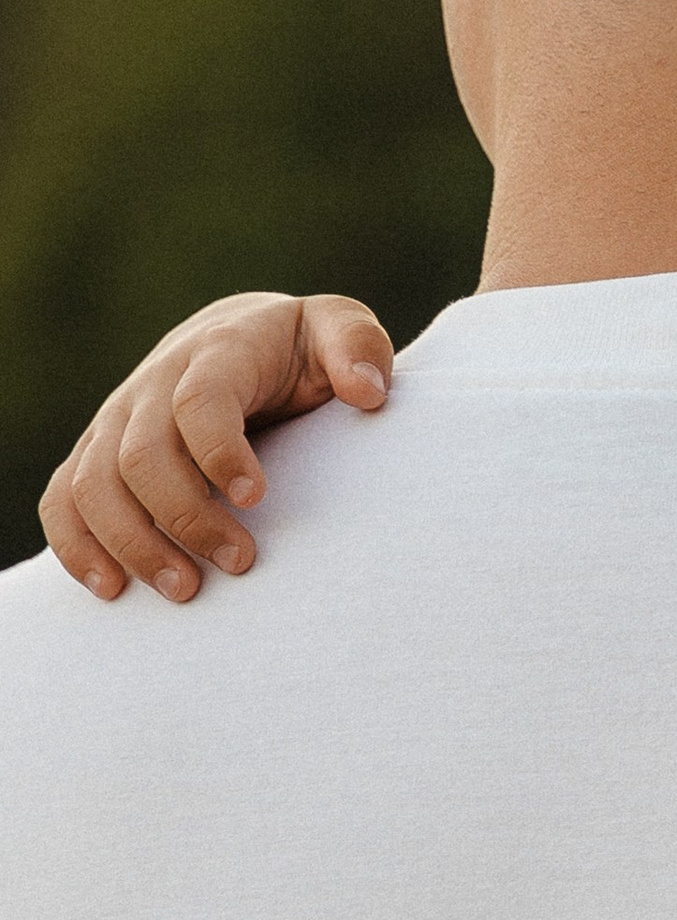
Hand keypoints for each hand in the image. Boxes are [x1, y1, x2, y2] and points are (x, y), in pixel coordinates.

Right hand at [41, 293, 394, 600]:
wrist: (237, 338)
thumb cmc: (298, 348)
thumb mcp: (336, 329)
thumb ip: (357, 346)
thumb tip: (368, 393)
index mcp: (216, 354)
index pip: (199, 401)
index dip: (220, 451)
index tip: (256, 498)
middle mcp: (154, 385)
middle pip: (142, 454)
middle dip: (185, 517)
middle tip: (238, 563)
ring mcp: (119, 419)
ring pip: (95, 483)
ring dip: (132, 543)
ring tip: (184, 590)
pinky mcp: (99, 452)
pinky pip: (65, 498)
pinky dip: (77, 544)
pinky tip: (113, 588)